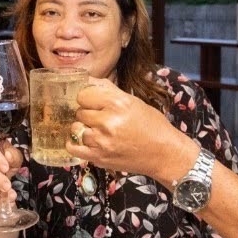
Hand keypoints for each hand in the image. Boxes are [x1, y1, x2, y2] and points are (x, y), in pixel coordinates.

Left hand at [68, 78, 191, 178]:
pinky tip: (83, 141)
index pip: (83, 94)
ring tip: (97, 131)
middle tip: (100, 118)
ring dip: (83, 128)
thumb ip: (109, 90)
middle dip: (88, 113)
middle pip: (79, 111)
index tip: (94, 102)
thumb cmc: (152, 126)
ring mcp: (101, 141)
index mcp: (117, 104)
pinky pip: (73, 147)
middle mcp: (107, 121)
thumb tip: (89, 80)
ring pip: (75, 128)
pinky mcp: (98, 157)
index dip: (88, 98)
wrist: (164, 153)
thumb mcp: (133, 101)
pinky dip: (75, 144)